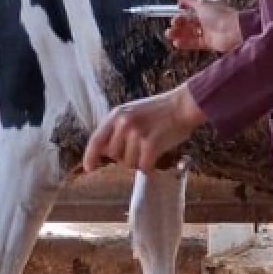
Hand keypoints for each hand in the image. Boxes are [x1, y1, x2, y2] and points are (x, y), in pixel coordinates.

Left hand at [82, 85, 205, 173]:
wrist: (183, 105)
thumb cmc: (159, 111)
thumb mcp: (132, 113)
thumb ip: (117, 128)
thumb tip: (105, 151)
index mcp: (116, 115)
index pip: (96, 139)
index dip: (90, 156)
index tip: (89, 168)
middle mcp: (123, 123)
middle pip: (114, 156)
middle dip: (125, 157)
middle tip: (140, 148)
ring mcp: (136, 133)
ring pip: (129, 163)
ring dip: (140, 161)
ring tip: (151, 148)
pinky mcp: (151, 143)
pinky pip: (144, 167)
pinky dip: (150, 167)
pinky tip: (157, 158)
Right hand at [165, 0, 243, 52]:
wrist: (234, 31)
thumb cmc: (219, 14)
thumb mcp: (201, 4)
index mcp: (206, 5)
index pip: (192, 4)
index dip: (183, 6)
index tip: (177, 7)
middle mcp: (206, 17)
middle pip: (188, 19)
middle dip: (179, 21)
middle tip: (173, 24)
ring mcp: (207, 30)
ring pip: (189, 31)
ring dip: (179, 32)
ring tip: (169, 34)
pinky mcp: (208, 42)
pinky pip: (194, 42)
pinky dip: (185, 42)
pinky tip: (176, 43)